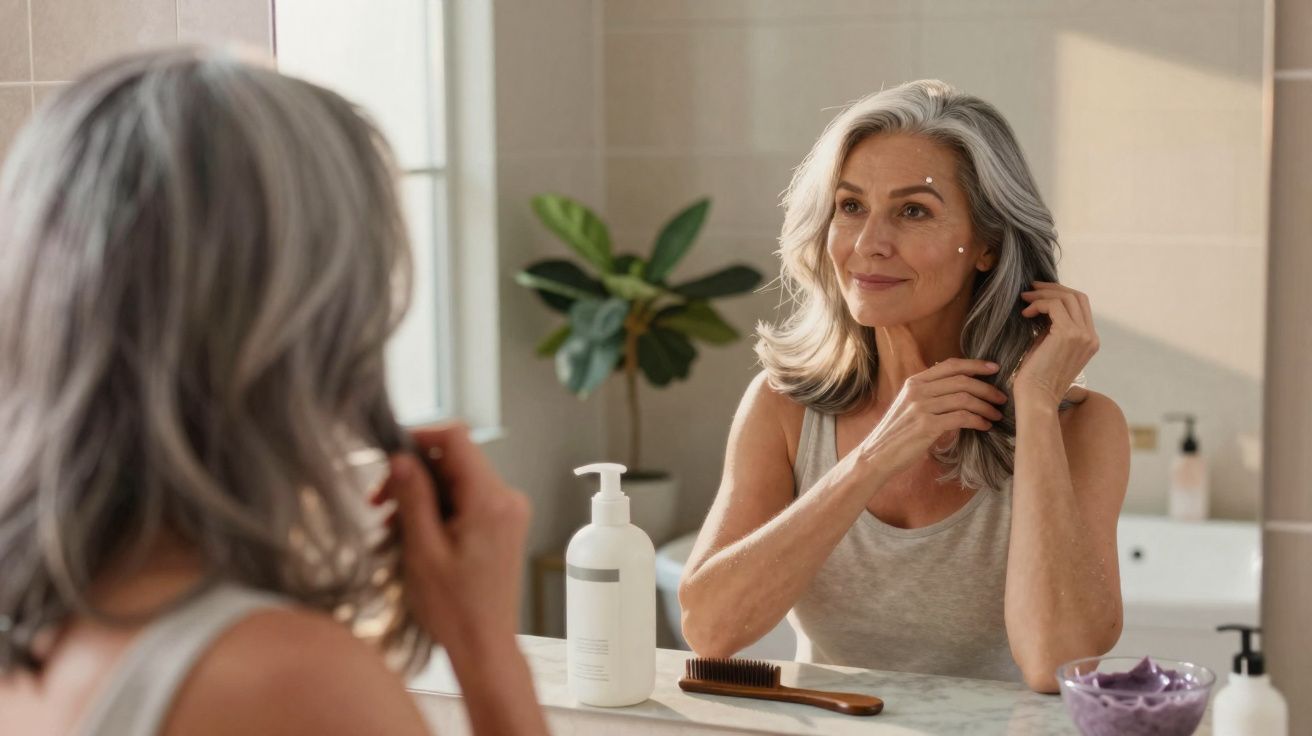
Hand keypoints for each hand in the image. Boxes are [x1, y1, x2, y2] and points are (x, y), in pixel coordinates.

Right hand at [377, 422, 530, 659]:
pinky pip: (466, 502)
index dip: (420, 438)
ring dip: (421, 498)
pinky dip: (437, 512)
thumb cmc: (454, 608)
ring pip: (456, 483)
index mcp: (490, 500)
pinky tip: (410, 536)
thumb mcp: (423, 550)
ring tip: (388, 529)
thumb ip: (414, 498)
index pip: (457, 438)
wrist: (485, 645)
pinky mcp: (502, 524)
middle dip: (413, 478)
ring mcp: (507, 512)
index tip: (388, 458)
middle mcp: (507, 498)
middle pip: (454, 461)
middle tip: (377, 504)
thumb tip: (401, 457)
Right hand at [855, 358, 1008, 477]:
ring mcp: (921, 407)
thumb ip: (929, 393)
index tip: (995, 368)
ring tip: (996, 415)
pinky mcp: (926, 426)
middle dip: (987, 388)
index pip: (950, 365)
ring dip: (986, 407)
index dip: (975, 364)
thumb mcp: (909, 405)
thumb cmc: (897, 434)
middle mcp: (917, 390)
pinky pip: (961, 418)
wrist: (876, 455)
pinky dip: (978, 421)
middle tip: (1001, 398)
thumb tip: (958, 387)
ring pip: (965, 399)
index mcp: (914, 382)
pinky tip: (984, 426)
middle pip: (962, 381)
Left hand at [1016, 280, 1098, 407]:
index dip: (1059, 294)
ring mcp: (1083, 335)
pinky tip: (1025, 314)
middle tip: (1030, 289)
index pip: (1081, 305)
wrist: (1036, 398)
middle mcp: (1091, 337)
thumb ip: (1051, 327)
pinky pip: (1054, 305)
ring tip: (1024, 300)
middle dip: (1052, 289)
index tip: (1038, 293)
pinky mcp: (1069, 334)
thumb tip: (1042, 305)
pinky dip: (1038, 304)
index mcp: (1090, 341)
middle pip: (1077, 296)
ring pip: (1067, 297)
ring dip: (1042, 294)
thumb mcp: (1048, 346)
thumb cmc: (1036, 377)